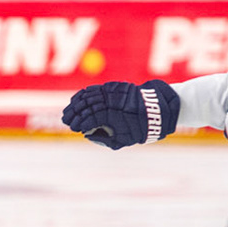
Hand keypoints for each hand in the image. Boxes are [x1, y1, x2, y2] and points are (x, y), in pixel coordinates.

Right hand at [61, 79, 180, 149]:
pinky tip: (79, 98)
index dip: (79, 124)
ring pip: (90, 95)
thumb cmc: (143, 128)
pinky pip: (97, 89)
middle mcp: (112, 102)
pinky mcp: (116, 87)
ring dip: (77, 102)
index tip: (73, 128)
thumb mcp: (125, 140)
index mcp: (113, 116)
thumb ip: (105, 139)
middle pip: (87, 106)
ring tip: (69, 109)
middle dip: (74, 113)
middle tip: (66, 119)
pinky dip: (86, 93)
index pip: (90, 119)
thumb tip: (89, 135)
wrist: (161, 108)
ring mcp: (114, 93)